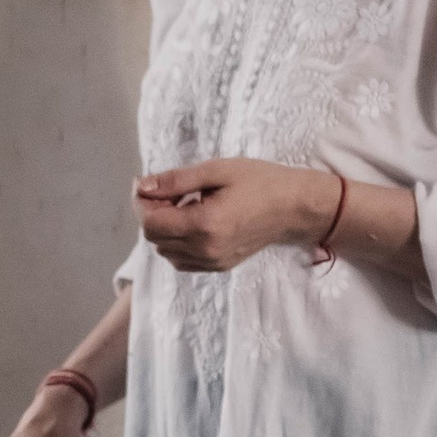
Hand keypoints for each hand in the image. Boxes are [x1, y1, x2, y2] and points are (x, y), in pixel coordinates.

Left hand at [133, 157, 334, 274]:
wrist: (295, 207)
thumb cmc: (260, 182)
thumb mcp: (217, 170)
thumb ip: (175, 180)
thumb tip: (142, 186)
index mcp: (204, 225)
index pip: (151, 224)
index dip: (143, 203)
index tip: (148, 184)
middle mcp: (206, 250)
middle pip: (155, 239)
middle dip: (152, 213)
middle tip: (168, 191)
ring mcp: (212, 262)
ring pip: (165, 251)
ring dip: (164, 229)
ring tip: (183, 205)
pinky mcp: (219, 266)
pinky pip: (182, 260)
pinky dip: (176, 243)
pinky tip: (192, 221)